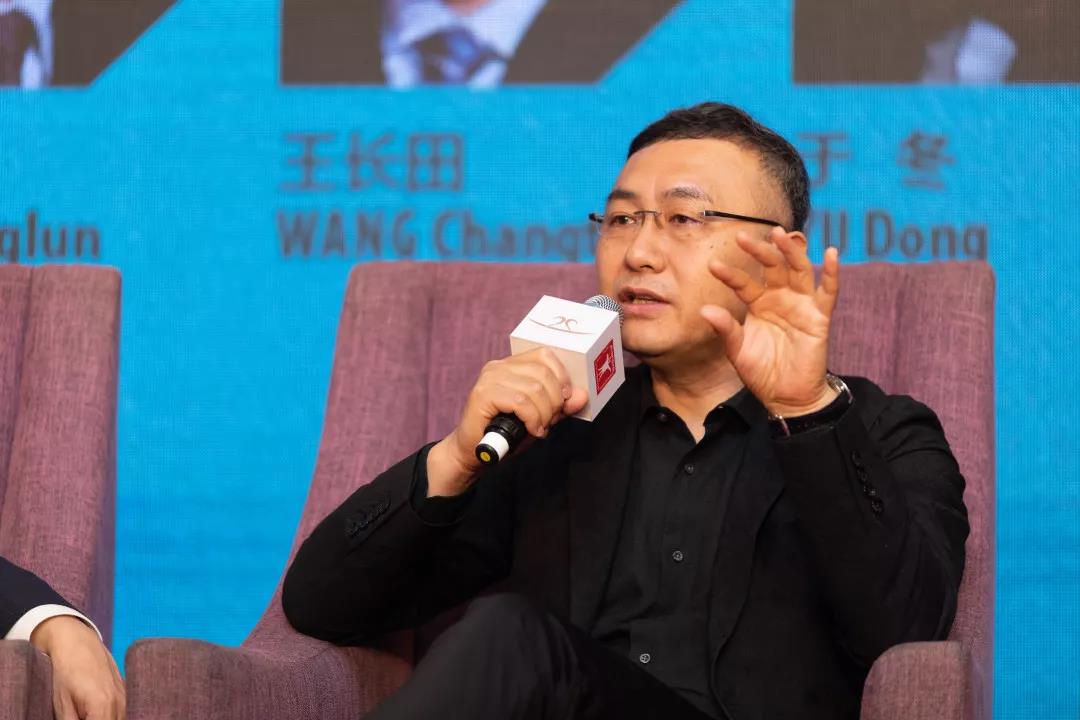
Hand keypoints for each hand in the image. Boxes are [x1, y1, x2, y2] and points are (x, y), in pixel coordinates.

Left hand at [30, 615, 124, 719]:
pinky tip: (98, 711)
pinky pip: (123, 710)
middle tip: (80, 715)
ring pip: (120, 719)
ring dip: (106, 719)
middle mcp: (119, 701)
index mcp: (102, 705)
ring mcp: (124, 694)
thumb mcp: (62, 706)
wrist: (76, 642)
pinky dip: (111, 715)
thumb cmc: (65, 672)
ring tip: (87, 712)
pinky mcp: (125, 689)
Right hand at [428, 348, 587, 495]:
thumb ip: (560, 405)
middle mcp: (499, 366)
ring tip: (540, 427)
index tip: (565, 399)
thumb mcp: (541, 417)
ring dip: (544, 413)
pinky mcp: (483, 395)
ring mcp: (489, 379)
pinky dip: (533, 418)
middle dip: (554, 401)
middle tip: (550, 420)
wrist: (475, 453)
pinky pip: (520, 402)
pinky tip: (532, 430)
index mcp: (512, 365)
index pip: (544, 355)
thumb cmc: (506, 433)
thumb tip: (582, 395)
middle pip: (542, 372)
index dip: (561, 376)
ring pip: (533, 388)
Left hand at [700, 227, 839, 416]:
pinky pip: (828, 292)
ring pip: (798, 271)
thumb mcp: (738, 351)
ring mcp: (801, 305)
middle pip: (772, 267)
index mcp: (758, 303)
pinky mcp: (819, 317)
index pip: (744, 283)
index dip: (730, 274)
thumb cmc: (761, 371)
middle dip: (759, 251)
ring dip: (790, 251)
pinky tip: (832, 253)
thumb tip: (705, 310)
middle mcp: (780, 298)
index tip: (713, 265)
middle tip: (742, 236)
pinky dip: (832, 273)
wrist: (786, 396)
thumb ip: (725, 330)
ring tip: (779, 234)